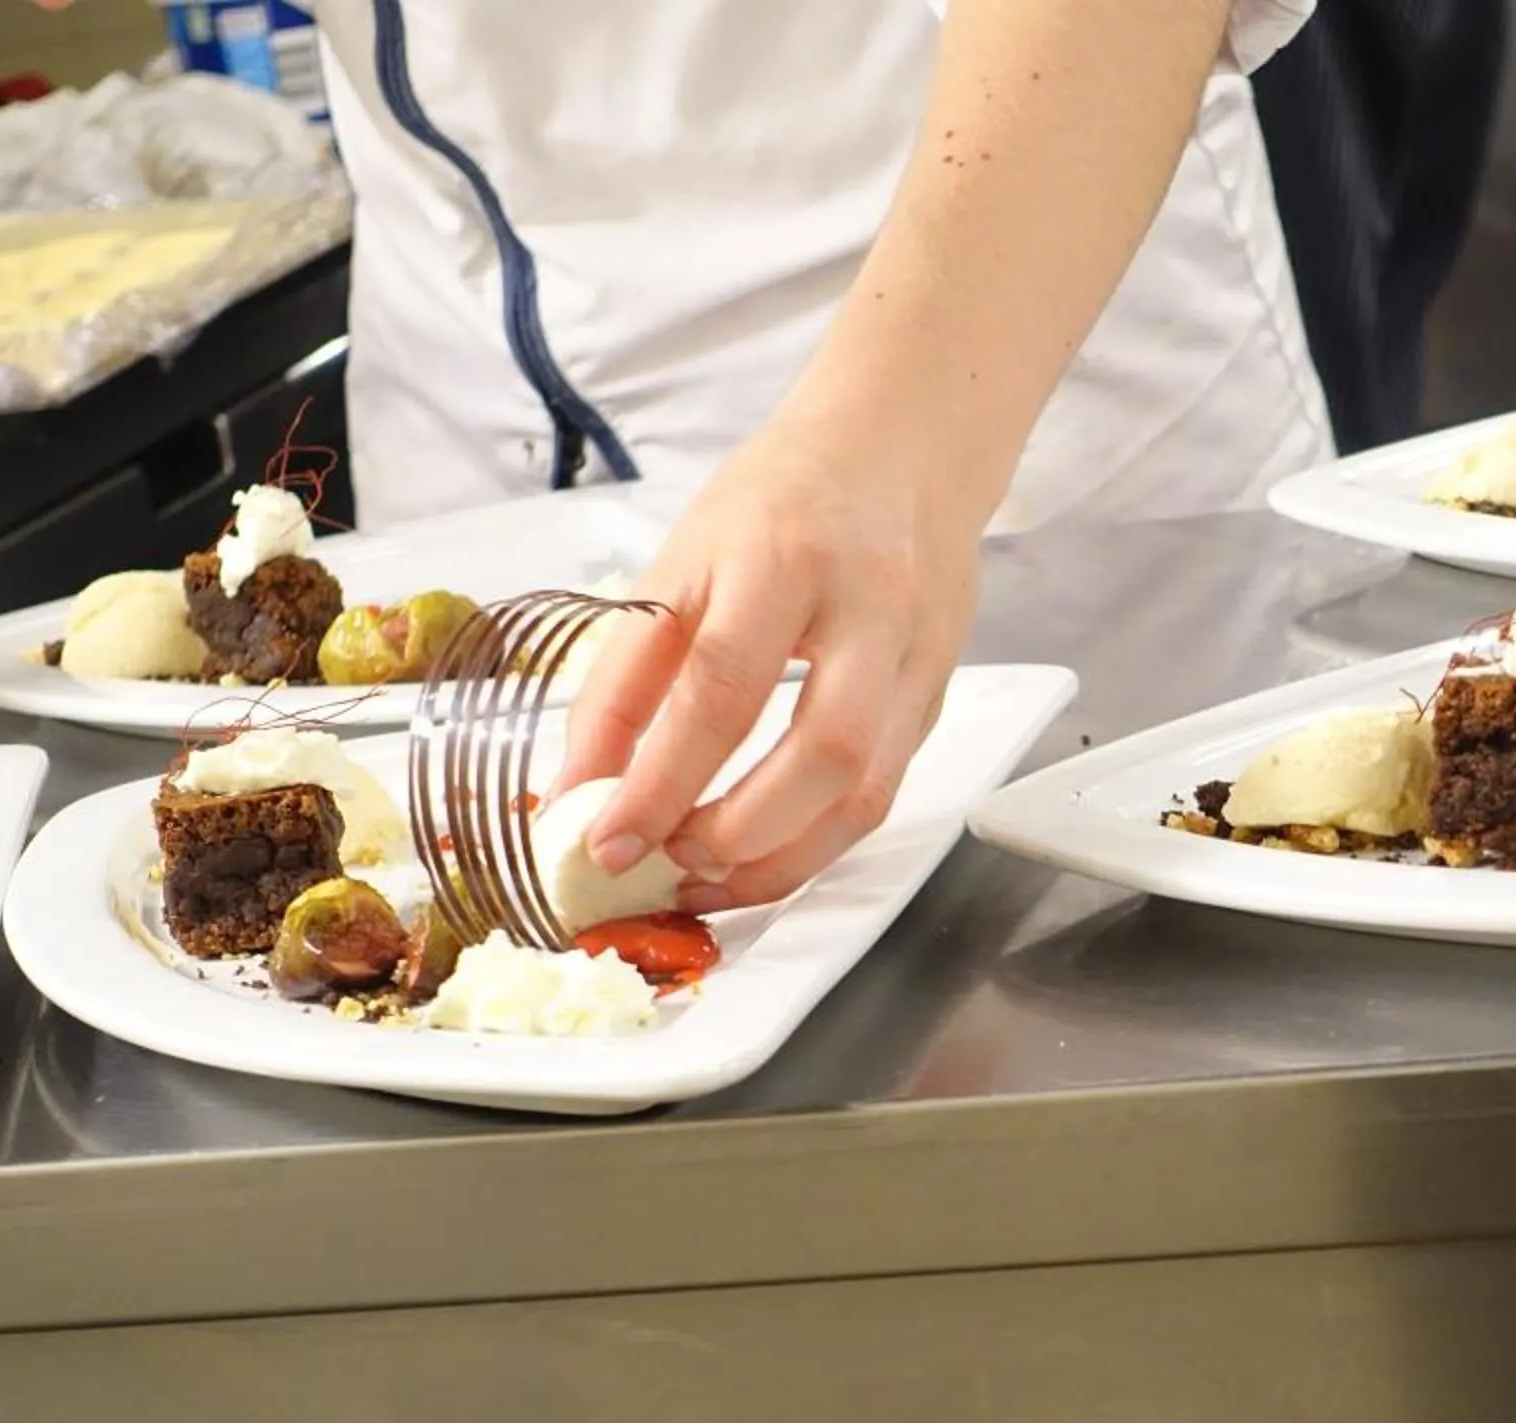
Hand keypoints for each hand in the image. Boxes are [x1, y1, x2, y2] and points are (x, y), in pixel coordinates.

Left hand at [556, 412, 978, 912]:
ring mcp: (916, 659)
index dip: (661, 781)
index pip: (722, 688)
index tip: (610, 843)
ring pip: (865, 793)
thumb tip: (578, 790)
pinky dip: (814, 843)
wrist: (899, 451)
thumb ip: (623, 681)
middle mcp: (869, 609)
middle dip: (736, 836)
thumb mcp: (679, 564)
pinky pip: (880, 795)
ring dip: (780, 861)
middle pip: (821, 754)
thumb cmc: (780, 502)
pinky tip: (760, 855)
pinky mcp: (937, 698)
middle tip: (668, 862)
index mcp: (785, 556)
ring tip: (707, 877)